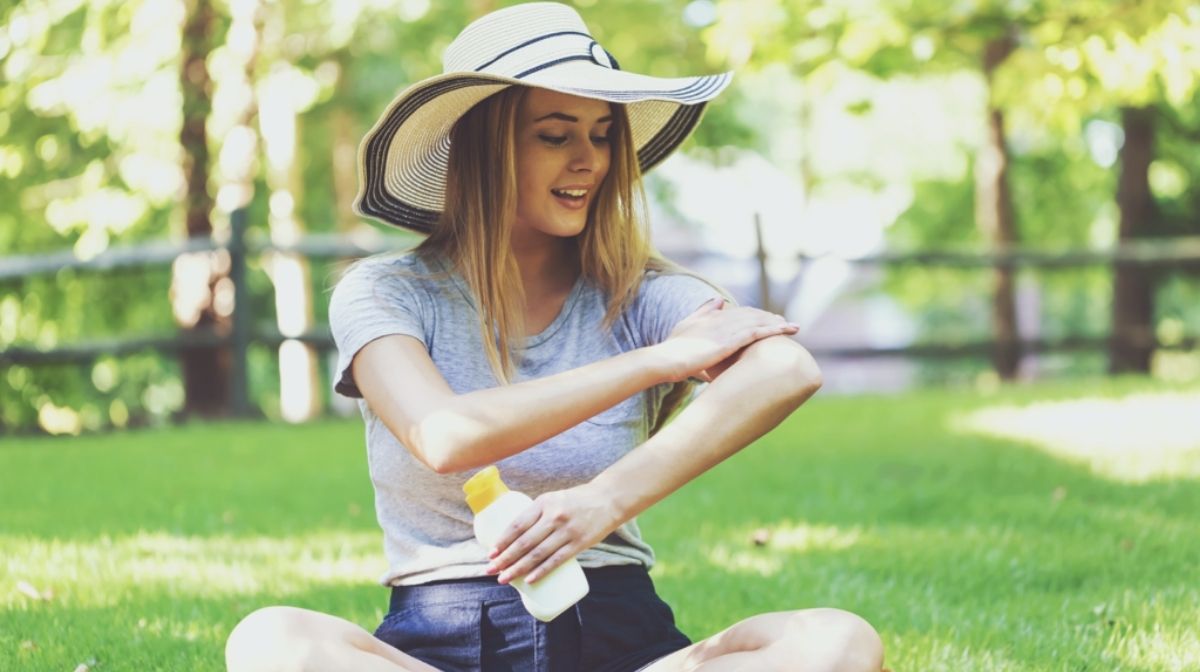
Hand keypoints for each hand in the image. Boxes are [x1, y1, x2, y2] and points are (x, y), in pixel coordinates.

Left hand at [485, 483, 619, 584]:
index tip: (491, 553)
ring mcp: (567, 531)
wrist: (608, 499)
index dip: (502, 540)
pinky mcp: (579, 543)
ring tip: (504, 578)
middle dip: (505, 559)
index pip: (517, 524)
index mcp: (544, 503)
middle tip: (491, 570)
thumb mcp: (554, 499)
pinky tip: (529, 580)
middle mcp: (554, 516)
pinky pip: (556, 560)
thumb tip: (515, 537)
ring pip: (537, 554)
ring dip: (518, 568)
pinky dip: (541, 571)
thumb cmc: (576, 501)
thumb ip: (537, 515)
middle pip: (524, 542)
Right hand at [655, 298, 798, 382]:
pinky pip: (757, 333)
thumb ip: (704, 311)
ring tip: (793, 327)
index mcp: (713, 317)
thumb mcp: (687, 325)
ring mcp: (726, 330)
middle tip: (787, 323)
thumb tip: (720, 300)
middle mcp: (722, 319)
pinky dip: (773, 330)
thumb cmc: (673, 349)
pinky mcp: (729, 341)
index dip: (756, 315)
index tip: (768, 318)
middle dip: (770, 318)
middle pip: (752, 315)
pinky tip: (785, 331)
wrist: (665, 359)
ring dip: (777, 323)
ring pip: (758, 322)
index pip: (740, 312)